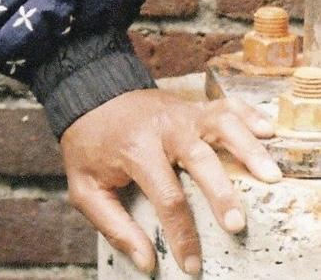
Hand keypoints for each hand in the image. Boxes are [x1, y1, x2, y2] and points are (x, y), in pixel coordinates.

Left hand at [59, 88, 281, 275]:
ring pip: (220, 126)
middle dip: (220, 192)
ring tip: (270, 175)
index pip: (166, 196)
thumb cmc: (90, 144)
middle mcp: (162, 128)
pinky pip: (225, 106)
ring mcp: (181, 113)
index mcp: (134, 148)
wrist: (89, 94)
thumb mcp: (85, 186)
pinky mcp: (193, 106)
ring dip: (247, 149)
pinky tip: (268, 132)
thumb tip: (146, 261)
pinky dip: (249, 116)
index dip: (182, 234)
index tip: (192, 265)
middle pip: (198, 158)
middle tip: (236, 224)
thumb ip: (112, 225)